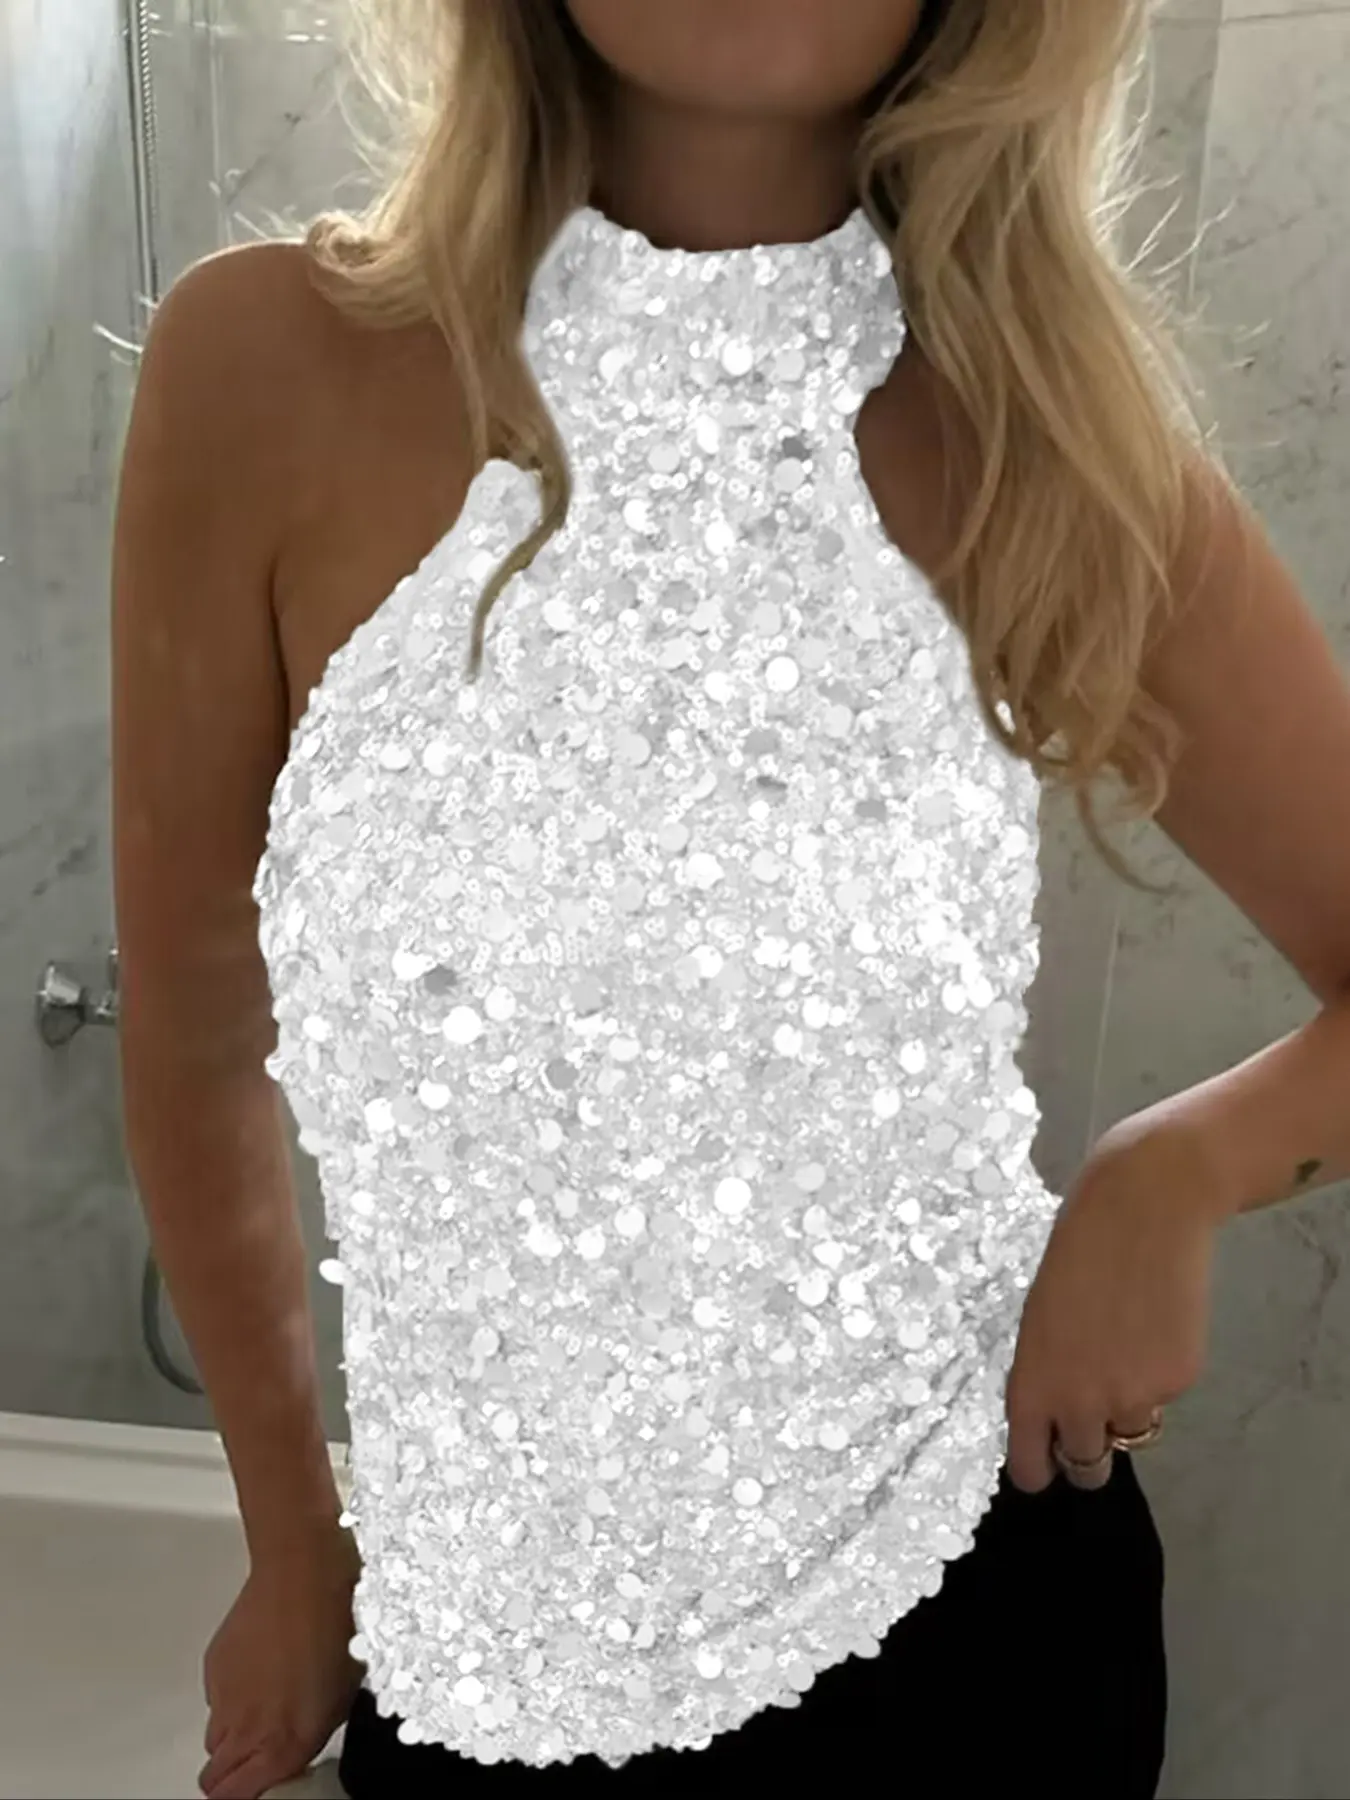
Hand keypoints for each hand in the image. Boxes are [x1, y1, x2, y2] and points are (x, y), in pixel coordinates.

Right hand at [199, 1524, 363, 1798]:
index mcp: (284, 1744)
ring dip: (235, 1733)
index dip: (248, 1795)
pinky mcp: (213, 1667)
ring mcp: (224, 1698)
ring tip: (267, 1702)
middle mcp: (247, 1728)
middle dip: (234, 1773)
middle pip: (215, 1778)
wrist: (305, 1570)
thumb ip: (309, 1736)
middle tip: (261, 1753)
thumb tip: (299, 1750)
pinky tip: (261, 1667)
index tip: (265, 1786)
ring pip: (214, 1738)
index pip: (236, 1798)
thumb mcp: (342, 1695)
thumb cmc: (337, 1623)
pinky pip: (216, 1697)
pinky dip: (232, 1693)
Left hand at [1005, 1112, 1226, 1492]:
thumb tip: (1057, 1417)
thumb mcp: (1039, 1320)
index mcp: (1033, 1386)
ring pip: (1130, 1428)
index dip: (1040, 1471)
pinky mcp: (1179, 1379)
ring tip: (1124, 1344)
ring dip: (1126, 1404)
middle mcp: (1081, 1404)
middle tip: (1091, 1421)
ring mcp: (1134, 1396)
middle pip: (1088, 1467)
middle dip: (1088, 1452)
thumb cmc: (1075, 1253)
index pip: (1032, 1468)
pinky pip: (1164, 1395)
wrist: (1142, 1209)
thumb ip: (1046, 1374)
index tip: (1046, 1466)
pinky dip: (1159, 1371)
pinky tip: (1155, 1322)